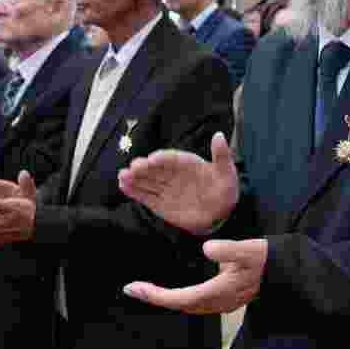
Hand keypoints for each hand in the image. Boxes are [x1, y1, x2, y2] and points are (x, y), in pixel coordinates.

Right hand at [118, 132, 239, 235]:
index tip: (153, 159)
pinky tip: (123, 185)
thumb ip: (221, 155)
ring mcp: (165, 187)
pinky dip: (134, 191)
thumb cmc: (224, 190)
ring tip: (122, 176)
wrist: (219, 213)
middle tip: (134, 167)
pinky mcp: (159, 202)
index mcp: (186, 162)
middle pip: (156, 169)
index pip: (172, 158)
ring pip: (147, 181)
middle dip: (144, 168)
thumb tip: (219, 135)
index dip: (163, 158)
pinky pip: (145, 196)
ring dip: (134, 178)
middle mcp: (172, 173)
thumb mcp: (227, 172)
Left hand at [123, 238, 266, 313]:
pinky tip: (174, 291)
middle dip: (155, 298)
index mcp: (218, 292)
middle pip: (180, 305)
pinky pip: (195, 304)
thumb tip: (206, 248)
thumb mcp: (250, 250)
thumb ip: (229, 249)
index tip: (134, 288)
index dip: (156, 295)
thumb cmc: (266, 260)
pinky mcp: (224, 300)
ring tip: (147, 290)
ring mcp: (221, 304)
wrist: (285, 272)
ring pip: (187, 307)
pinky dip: (179, 299)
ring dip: (167, 300)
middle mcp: (216, 302)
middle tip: (133, 289)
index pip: (180, 298)